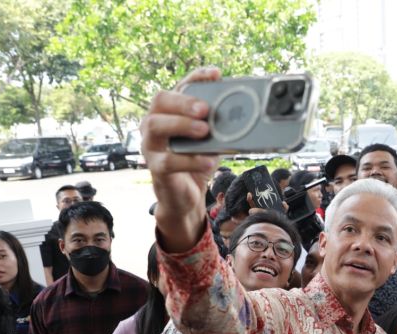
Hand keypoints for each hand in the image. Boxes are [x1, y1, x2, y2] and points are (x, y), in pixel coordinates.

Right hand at [141, 67, 221, 251]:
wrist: (186, 196)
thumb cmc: (196, 161)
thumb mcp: (211, 140)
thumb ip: (219, 125)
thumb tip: (245, 112)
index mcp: (169, 112)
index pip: (179, 86)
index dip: (196, 77)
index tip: (216, 74)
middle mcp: (154, 124)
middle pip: (160, 101)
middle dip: (184, 102)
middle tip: (205, 109)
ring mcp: (151, 146)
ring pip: (154, 126)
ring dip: (181, 125)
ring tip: (204, 130)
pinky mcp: (156, 168)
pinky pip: (168, 161)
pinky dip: (190, 160)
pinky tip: (209, 161)